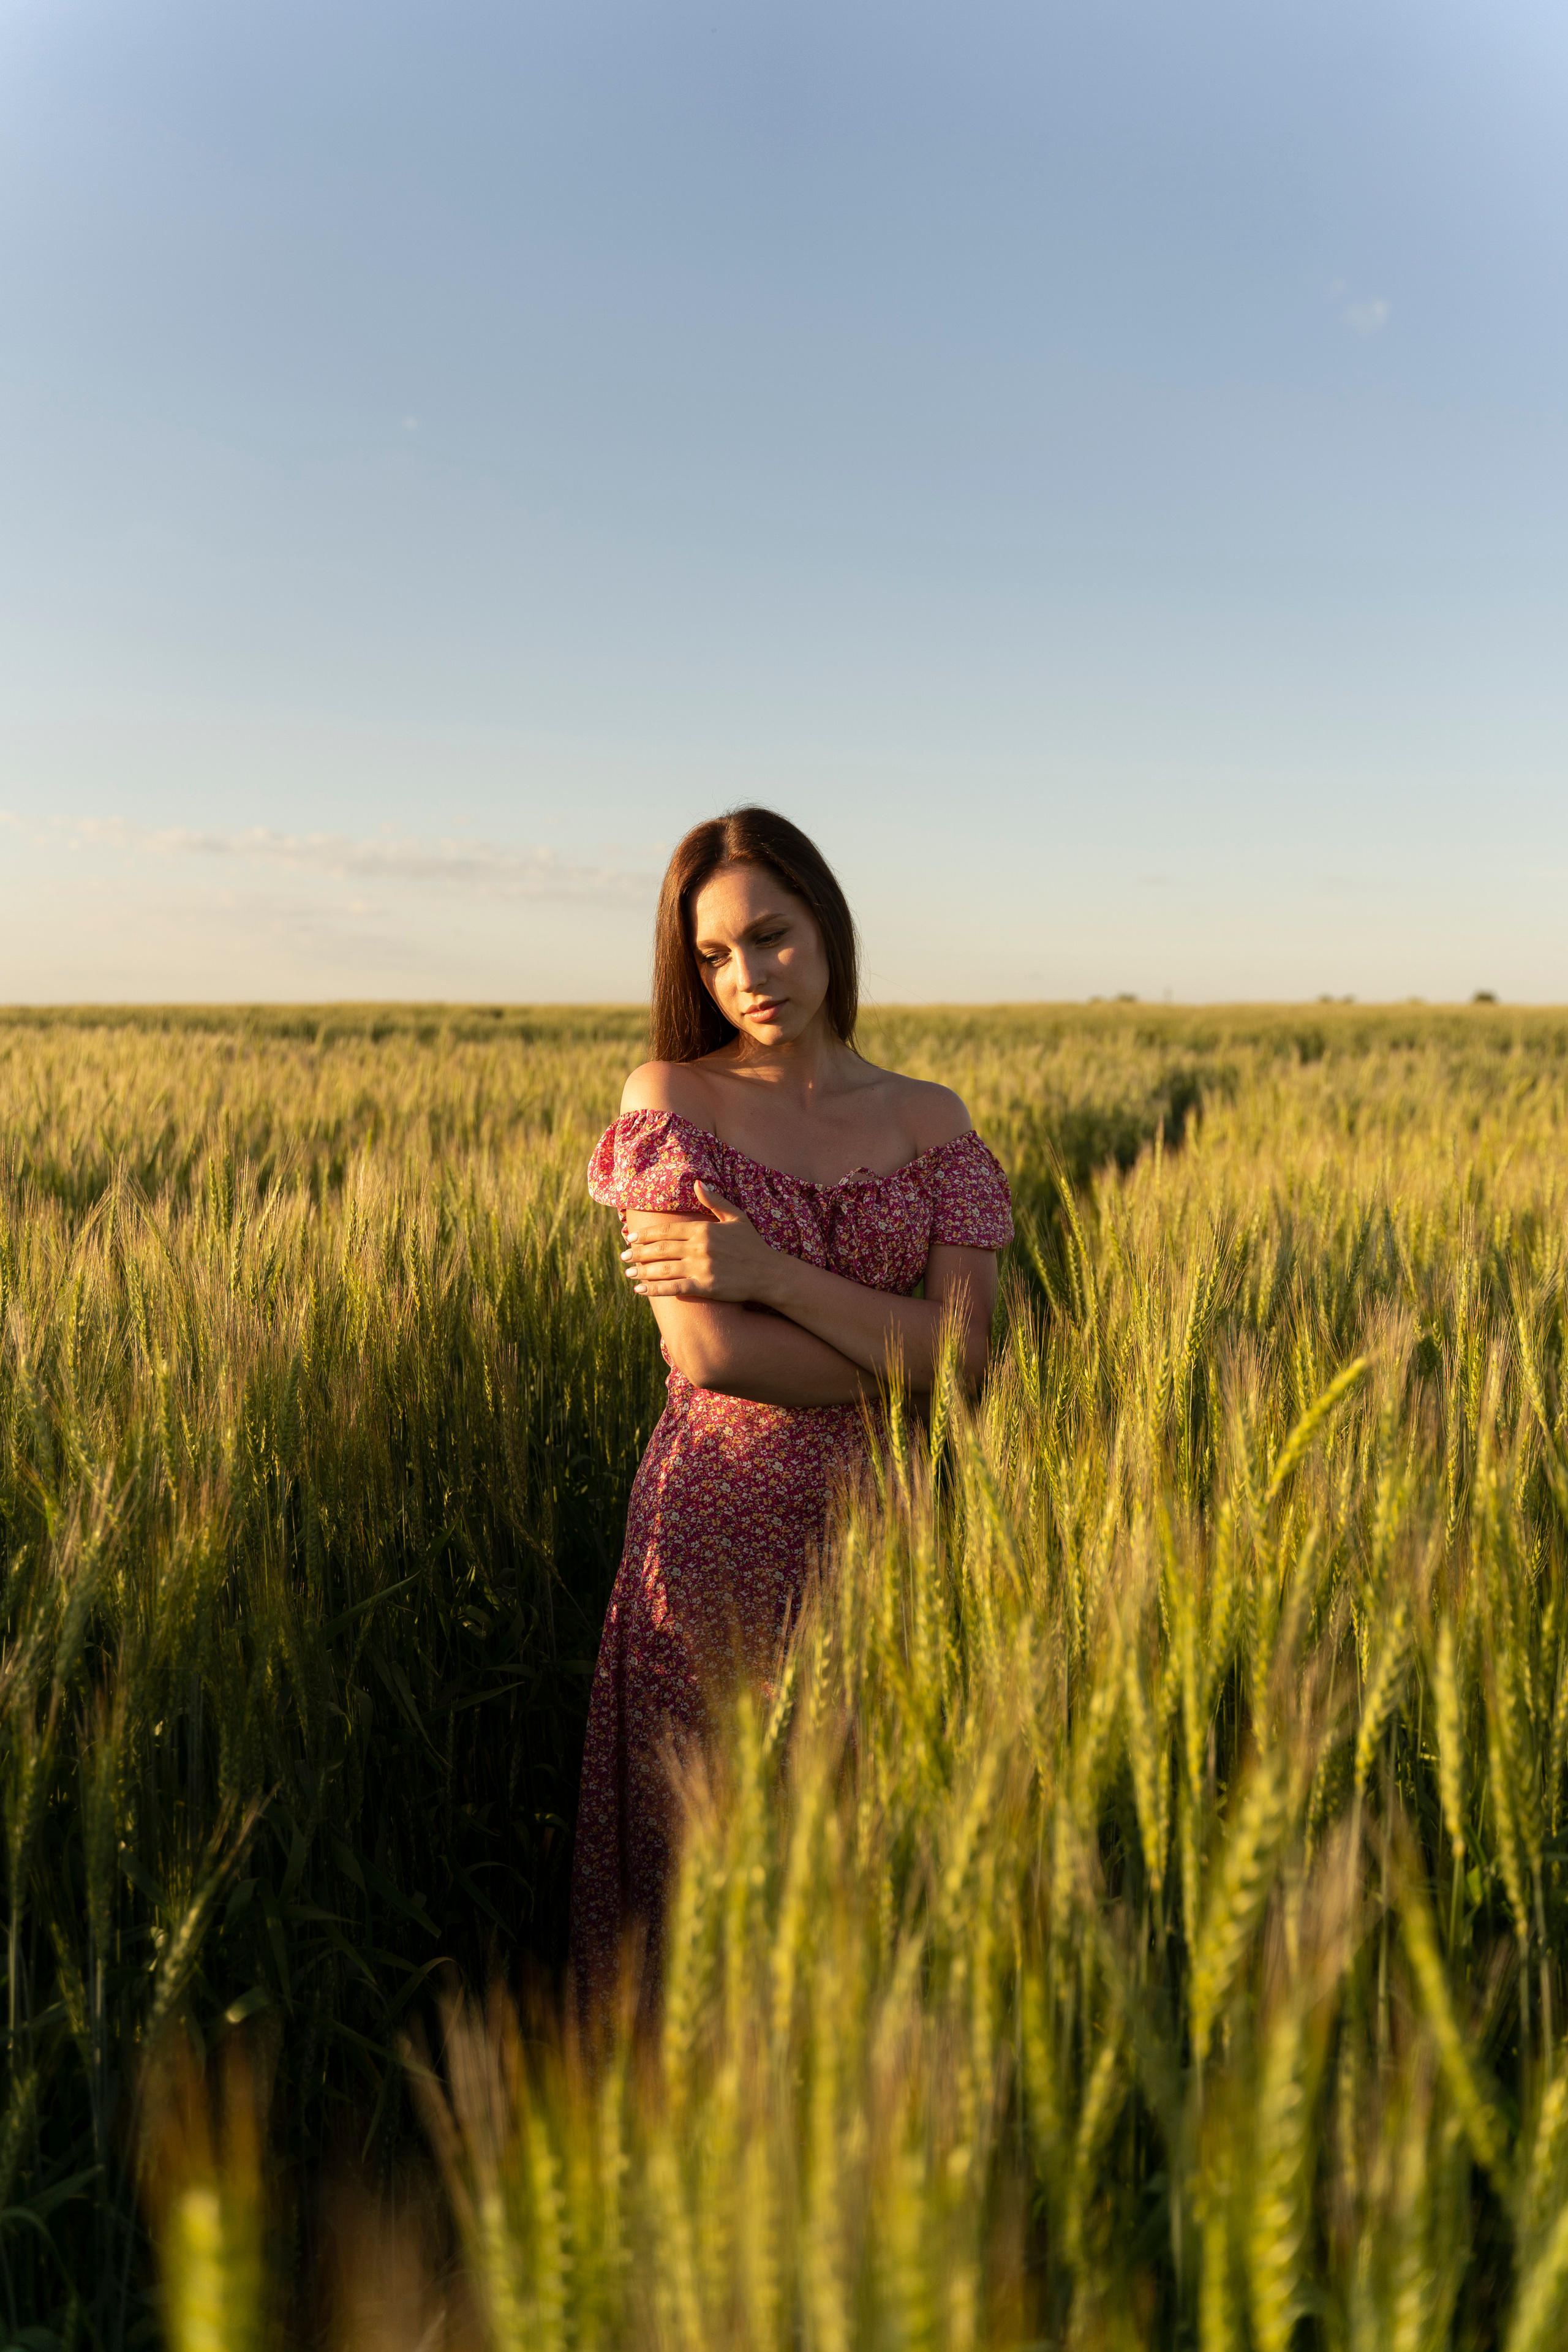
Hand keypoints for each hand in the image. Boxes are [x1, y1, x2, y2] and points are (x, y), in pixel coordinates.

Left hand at [620, 1183, 781, 1302]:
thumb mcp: (736, 1217)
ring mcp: (701, 1268)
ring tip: (628, 1273)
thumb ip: (715, 1201)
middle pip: (660, 1249)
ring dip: (642, 1271)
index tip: (631, 1238)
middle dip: (638, 1253)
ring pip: (663, 1269)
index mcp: (703, 1229)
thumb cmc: (753, 1245)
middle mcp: (699, 1248)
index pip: (667, 1231)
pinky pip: (674, 1288)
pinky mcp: (705, 1287)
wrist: (769, 1273)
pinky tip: (641, 1290)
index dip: (646, 1235)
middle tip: (624, 1257)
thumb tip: (697, 1183)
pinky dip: (655, 1289)